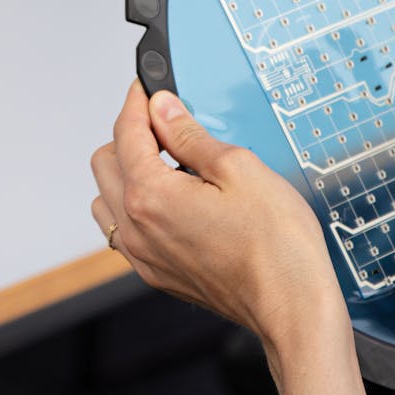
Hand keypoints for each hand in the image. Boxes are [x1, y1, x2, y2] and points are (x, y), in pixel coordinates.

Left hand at [89, 82, 344, 343]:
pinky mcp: (158, 275)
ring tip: (167, 165)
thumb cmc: (276, 245)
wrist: (291, 305)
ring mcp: (144, 256)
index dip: (137, 102)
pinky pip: (124, 233)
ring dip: (125, 174)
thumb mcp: (239, 168)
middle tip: (164, 123)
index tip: (148, 89)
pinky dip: (134, 208)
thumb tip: (163, 110)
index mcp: (150, 195)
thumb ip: (190, 136)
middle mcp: (136, 228)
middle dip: (127, 136)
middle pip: (104, 163)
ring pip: (106, 201)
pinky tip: (171, 203)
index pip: (127, 133)